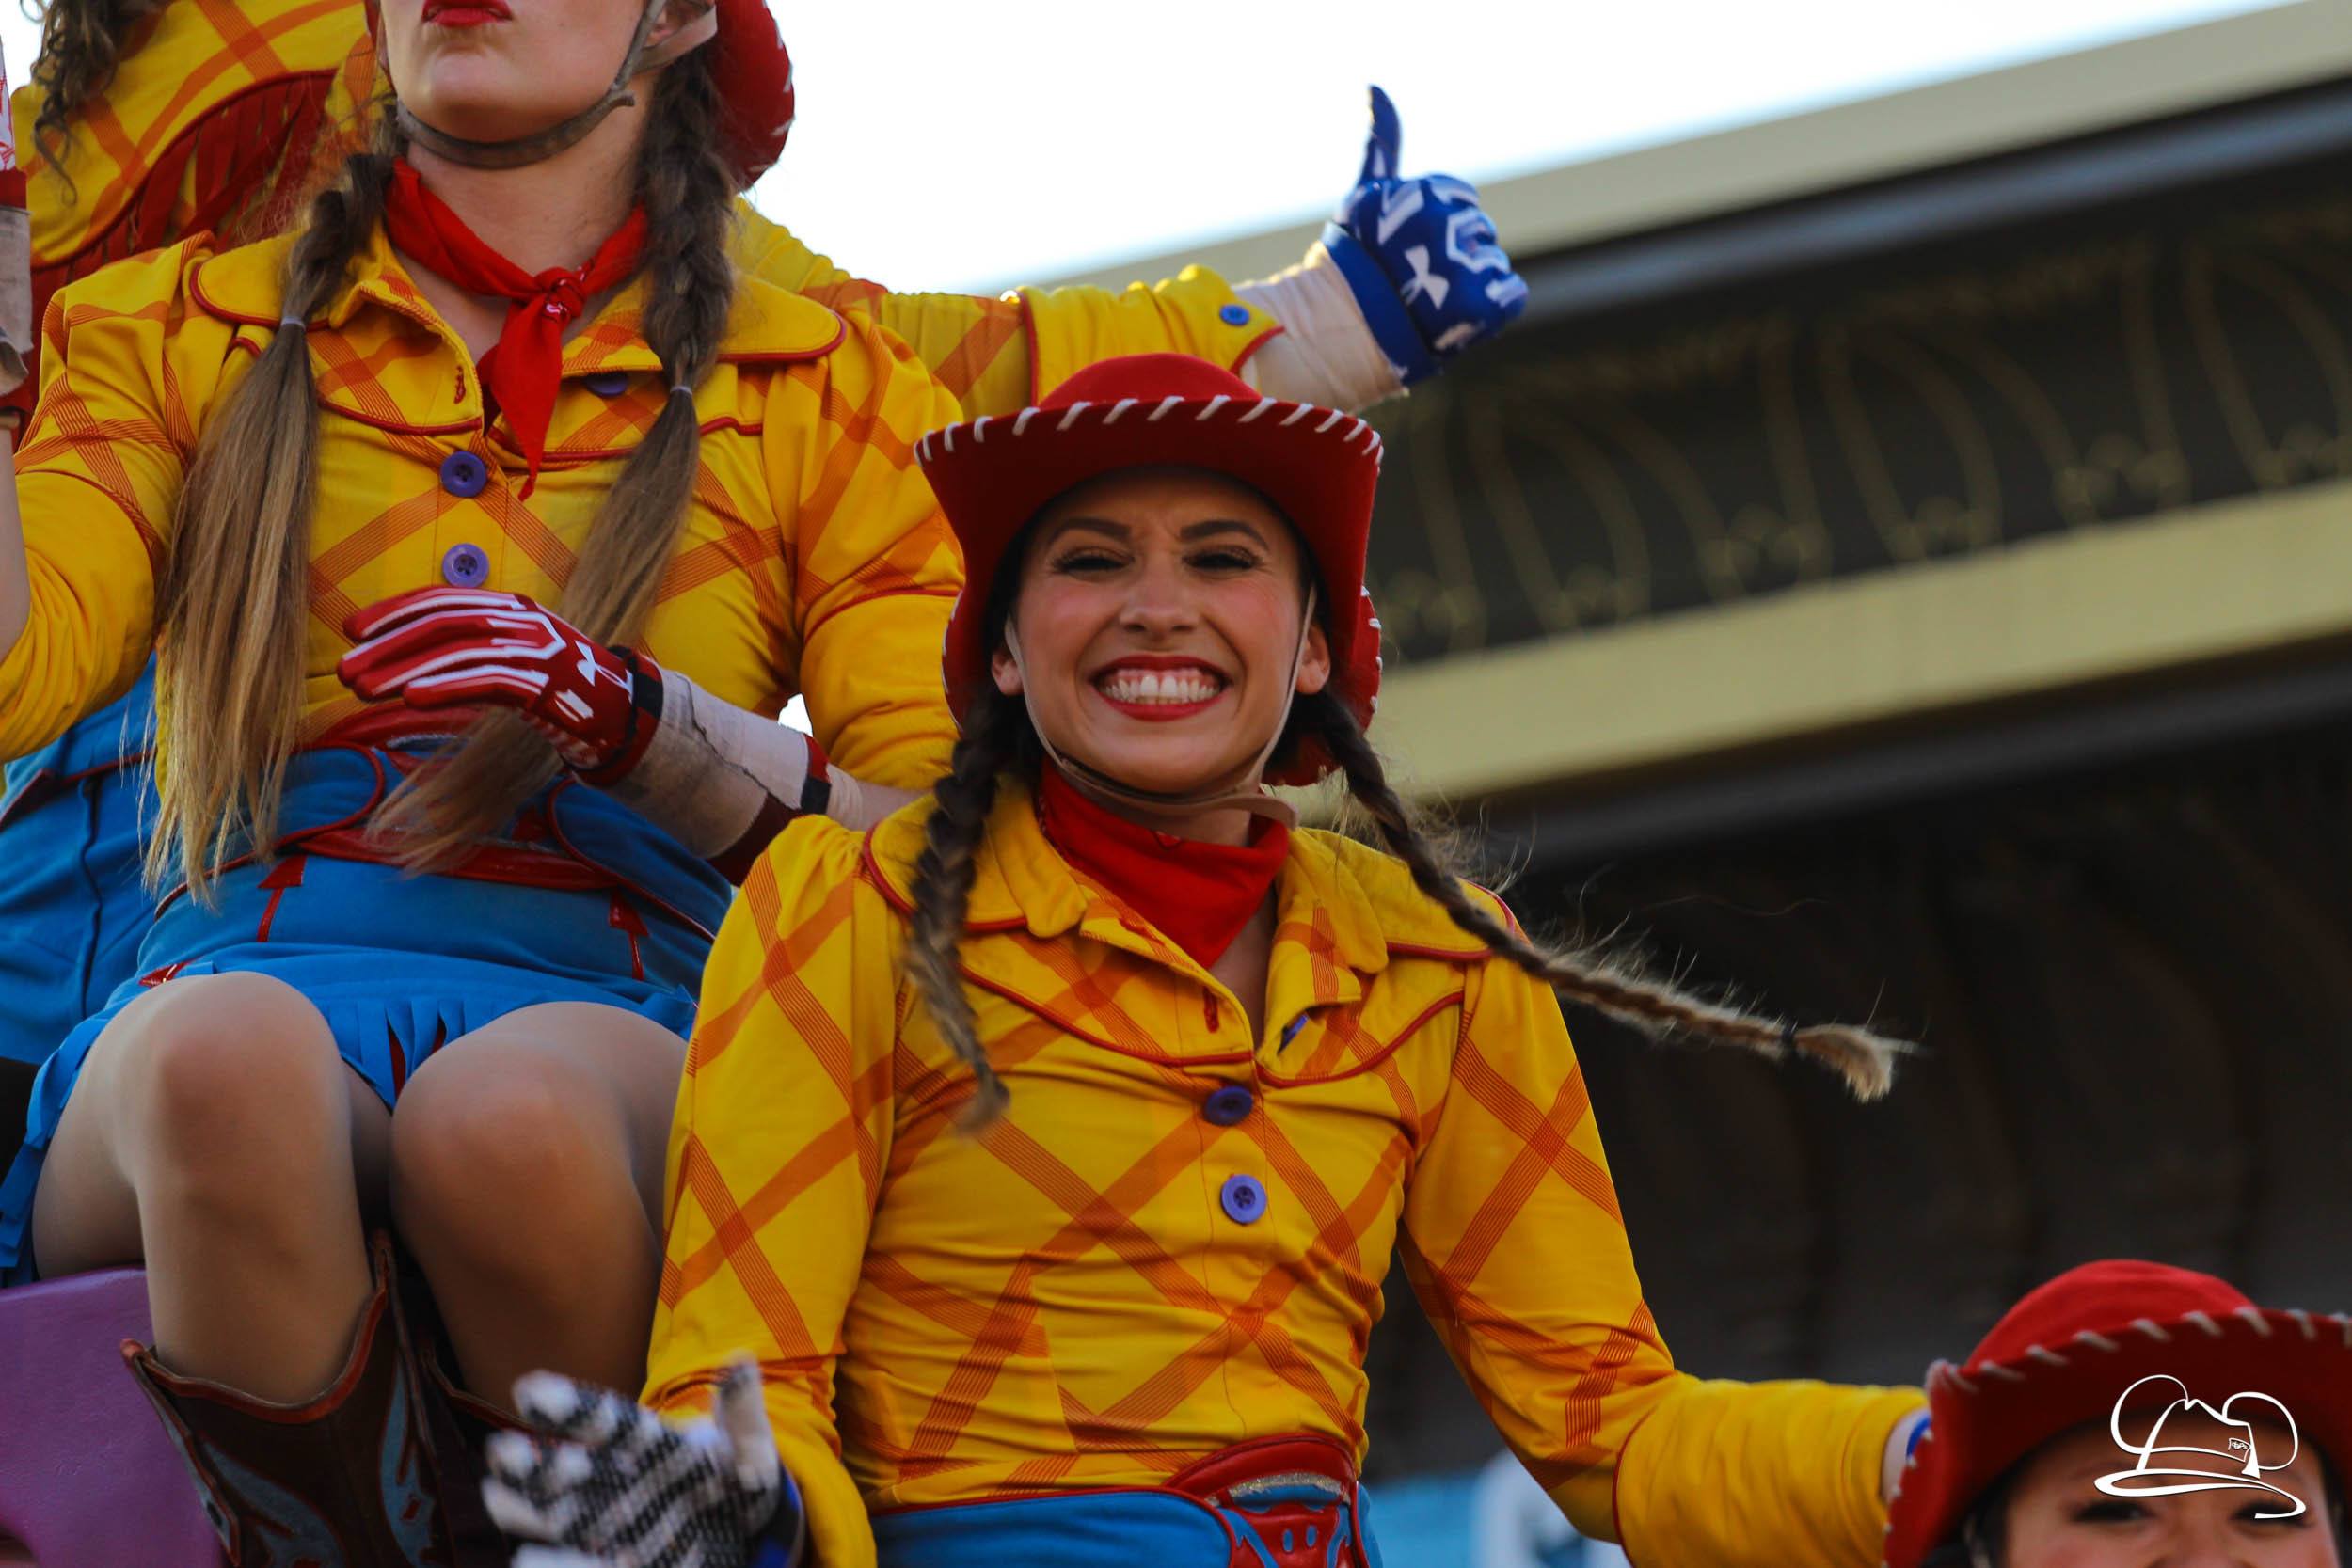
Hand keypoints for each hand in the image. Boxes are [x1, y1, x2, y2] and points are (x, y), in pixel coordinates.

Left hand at [337, 587, 654, 777]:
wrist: (622, 715)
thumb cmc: (560, 690)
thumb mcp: (514, 657)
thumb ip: (473, 649)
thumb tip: (410, 657)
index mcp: (512, 608)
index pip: (443, 599)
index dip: (393, 611)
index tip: (351, 630)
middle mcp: (522, 621)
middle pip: (443, 623)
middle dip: (388, 645)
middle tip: (344, 670)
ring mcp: (537, 650)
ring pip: (458, 652)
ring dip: (404, 671)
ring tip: (364, 690)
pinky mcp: (546, 684)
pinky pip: (487, 681)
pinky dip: (446, 687)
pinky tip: (412, 699)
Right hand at [482, 1357, 801, 1567]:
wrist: (742, 1533)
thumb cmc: (740, 1482)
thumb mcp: (750, 1451)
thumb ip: (742, 1415)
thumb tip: (742, 1360)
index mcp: (648, 1445)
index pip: (607, 1421)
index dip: (573, 1407)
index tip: (530, 1389)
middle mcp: (618, 1482)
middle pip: (573, 1470)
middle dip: (539, 1462)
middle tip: (502, 1451)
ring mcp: (610, 1526)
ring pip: (562, 1514)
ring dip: (529, 1508)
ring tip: (496, 1499)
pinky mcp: (616, 1560)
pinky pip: (584, 1559)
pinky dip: (557, 1560)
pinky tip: (526, 1558)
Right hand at [1322, 86, 1527, 384]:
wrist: (1342, 334)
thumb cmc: (1357, 264)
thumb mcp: (1368, 196)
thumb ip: (1384, 144)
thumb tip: (1375, 85)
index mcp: (1425, 195)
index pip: (1460, 203)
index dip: (1437, 231)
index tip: (1406, 252)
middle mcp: (1447, 225)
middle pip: (1480, 233)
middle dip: (1455, 256)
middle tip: (1415, 281)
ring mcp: (1466, 267)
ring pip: (1493, 265)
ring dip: (1469, 285)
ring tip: (1430, 302)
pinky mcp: (1485, 304)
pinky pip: (1512, 295)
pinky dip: (1491, 311)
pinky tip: (1458, 317)